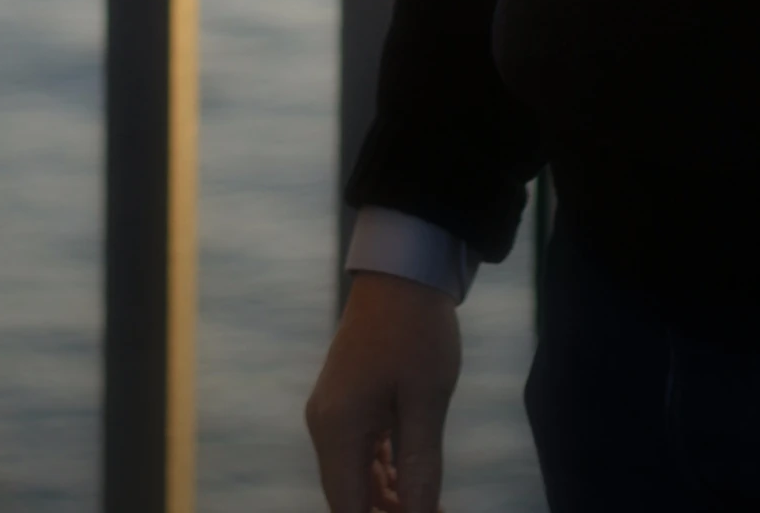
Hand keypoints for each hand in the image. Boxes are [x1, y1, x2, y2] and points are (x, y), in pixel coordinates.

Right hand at [306, 273, 460, 512]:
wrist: (403, 271)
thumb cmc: (416, 332)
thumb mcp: (426, 402)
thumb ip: (419, 467)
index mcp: (338, 429)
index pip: (348, 510)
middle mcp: (325, 426)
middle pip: (348, 497)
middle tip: (434, 509)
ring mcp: (332, 412)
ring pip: (354, 476)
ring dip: (389, 497)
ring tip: (432, 501)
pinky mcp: (345, 401)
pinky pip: (358, 452)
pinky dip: (384, 471)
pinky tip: (412, 477)